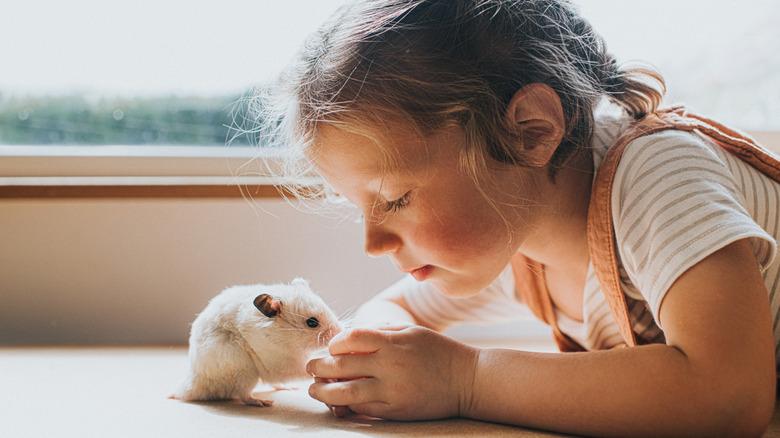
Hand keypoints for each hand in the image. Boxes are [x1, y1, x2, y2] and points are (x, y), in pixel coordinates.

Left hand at [306, 325, 478, 420]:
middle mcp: (389, 365)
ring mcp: (392, 391)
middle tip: (310, 368)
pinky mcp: (396, 411)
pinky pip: (363, 410)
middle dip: (319, 367)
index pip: (350, 339)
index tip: (331, 348)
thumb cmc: (438, 351)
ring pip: (345, 393)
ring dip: (324, 392)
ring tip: (314, 390)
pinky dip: (346, 406)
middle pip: (341, 366)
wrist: (468, 380)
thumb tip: (348, 338)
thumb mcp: (411, 331)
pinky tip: (339, 403)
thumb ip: (380, 331)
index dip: (334, 343)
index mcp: (392, 342)